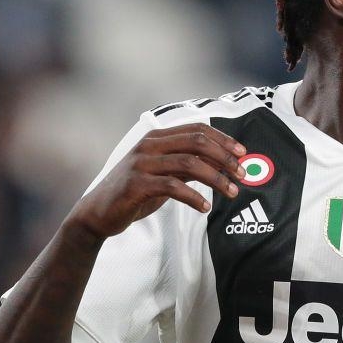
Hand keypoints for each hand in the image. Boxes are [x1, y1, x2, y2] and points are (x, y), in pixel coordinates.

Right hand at [68, 123, 246, 238]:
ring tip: (232, 193)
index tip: (243, 153)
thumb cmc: (135, 193)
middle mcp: (149, 145)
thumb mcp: (165, 176)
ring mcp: (141, 163)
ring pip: (189, 163)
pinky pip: (173, 186)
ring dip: (216, 178)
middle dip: (225, 157)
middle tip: (243, 174)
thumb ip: (188, 167)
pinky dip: (194, 197)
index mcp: (157, 138)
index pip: (197, 129)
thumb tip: (222, 164)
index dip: (223, 139)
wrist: (99, 213)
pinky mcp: (136, 184)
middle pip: (197, 142)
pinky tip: (205, 208)